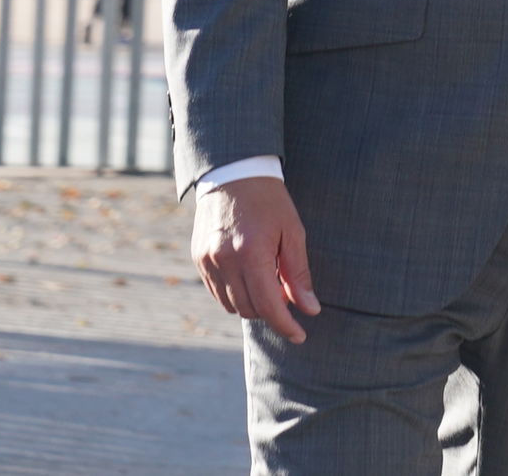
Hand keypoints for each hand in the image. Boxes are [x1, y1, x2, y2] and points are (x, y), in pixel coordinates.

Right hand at [191, 176, 318, 342]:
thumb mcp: (293, 232)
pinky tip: (250, 277)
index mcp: (251, 253)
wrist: (234, 173)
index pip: (268, 305)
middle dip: (271, 311)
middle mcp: (224, 261)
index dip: (285, 324)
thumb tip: (310, 309)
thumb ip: (299, 274)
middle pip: (249, 309)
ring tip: (270, 282)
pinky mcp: (198, 259)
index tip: (300, 335)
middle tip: (288, 295)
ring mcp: (207, 261)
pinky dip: (236, 294)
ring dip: (253, 304)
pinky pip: (217, 292)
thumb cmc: (270, 201)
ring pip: (231, 305)